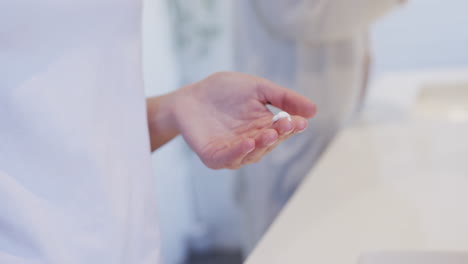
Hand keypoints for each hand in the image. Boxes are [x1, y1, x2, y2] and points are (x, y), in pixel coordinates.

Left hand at [172, 72, 315, 168]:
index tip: (300, 122)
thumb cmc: (223, 91)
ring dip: (261, 146)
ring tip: (268, 134)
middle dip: (278, 135)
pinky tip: (247, 142)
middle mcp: (251, 143)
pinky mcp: (214, 156)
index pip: (282, 131)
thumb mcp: (258, 88)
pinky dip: (238, 152)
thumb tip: (314, 110)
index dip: (292, 128)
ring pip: (251, 155)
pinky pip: (228, 158)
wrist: (190, 96)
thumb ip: (283, 98)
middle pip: (269, 144)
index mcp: (263, 127)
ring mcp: (232, 152)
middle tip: (286, 125)